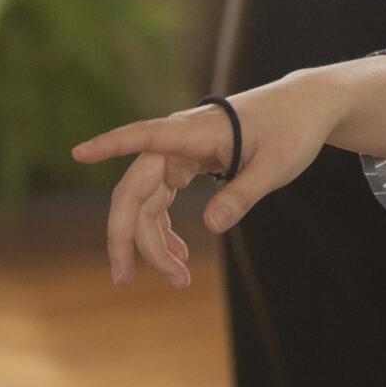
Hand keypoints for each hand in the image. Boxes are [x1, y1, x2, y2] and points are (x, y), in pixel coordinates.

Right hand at [72, 71, 341, 286]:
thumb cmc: (294, 128)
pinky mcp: (188, 162)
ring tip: (177, 279)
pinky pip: (162, 200)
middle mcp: (179, 140)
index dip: (111, 145)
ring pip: (147, 202)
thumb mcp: (278, 165)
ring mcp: (180, 152)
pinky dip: (165, 229)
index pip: (144, 135)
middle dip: (126, 236)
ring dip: (153, 242)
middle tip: (124, 279)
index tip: (78, 153)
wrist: (307, 107)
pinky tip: (178, 255)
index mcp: (196, 130)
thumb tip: (211, 228)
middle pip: (135, 189)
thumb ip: (244, 194)